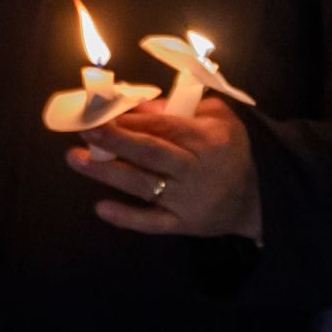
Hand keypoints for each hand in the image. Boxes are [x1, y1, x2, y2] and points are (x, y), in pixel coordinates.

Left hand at [70, 96, 262, 239]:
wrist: (255, 199)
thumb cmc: (229, 150)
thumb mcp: (217, 118)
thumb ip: (179, 108)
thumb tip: (136, 105)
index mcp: (208, 139)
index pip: (164, 126)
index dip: (131, 119)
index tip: (100, 110)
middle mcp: (198, 171)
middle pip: (152, 153)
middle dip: (116, 140)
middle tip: (84, 129)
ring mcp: (190, 201)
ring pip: (145, 186)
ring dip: (108, 172)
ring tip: (76, 158)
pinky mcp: (185, 226)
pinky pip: (153, 224)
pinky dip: (127, 218)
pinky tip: (100, 208)